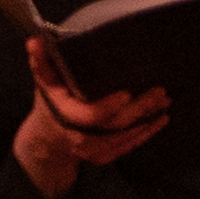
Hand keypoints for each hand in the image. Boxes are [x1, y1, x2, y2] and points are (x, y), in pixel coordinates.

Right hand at [10, 36, 165, 198]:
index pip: (89, 116)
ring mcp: (91, 151)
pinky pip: (128, 146)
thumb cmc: (51, 102)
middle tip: (160, 92)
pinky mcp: (103, 157)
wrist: (48, 137)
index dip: (107, 107)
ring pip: (124, 137)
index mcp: (66, 116)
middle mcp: (78, 137)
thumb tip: (35, 41)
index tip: (127, 94)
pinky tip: (161, 119)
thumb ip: (42, 63)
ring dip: (147, 120)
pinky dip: (146, 133)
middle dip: (139, 110)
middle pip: (114, 127)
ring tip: (165, 102)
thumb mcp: (45, 82)